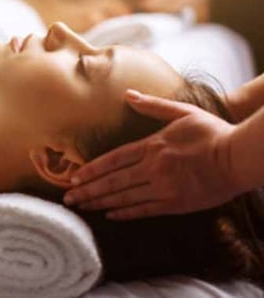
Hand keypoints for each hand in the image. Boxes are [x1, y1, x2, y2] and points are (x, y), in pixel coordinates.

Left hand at [63, 90, 239, 219]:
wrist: (239, 157)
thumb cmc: (211, 132)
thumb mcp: (182, 111)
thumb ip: (152, 105)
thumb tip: (128, 94)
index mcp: (152, 146)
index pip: (113, 160)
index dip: (91, 170)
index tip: (74, 178)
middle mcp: (153, 168)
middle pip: (112, 181)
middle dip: (87, 191)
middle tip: (68, 199)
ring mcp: (163, 187)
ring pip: (124, 197)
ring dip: (100, 203)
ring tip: (81, 208)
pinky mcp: (175, 203)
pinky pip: (144, 210)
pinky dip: (125, 213)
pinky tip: (110, 215)